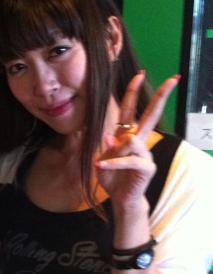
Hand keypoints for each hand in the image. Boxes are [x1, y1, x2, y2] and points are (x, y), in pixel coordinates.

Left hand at [95, 71, 179, 208]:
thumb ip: (107, 149)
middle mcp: (139, 142)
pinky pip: (128, 160)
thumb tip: (111, 137)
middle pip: (150, 115)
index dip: (133, 93)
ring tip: (103, 164)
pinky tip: (101, 166)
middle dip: (161, 96)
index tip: (139, 75)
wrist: (120, 198)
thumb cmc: (112, 178)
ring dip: (113, 153)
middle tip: (173, 80)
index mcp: (127, 136)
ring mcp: (145, 153)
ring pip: (130, 141)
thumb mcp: (102, 161)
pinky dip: (113, 163)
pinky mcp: (147, 167)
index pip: (130, 111)